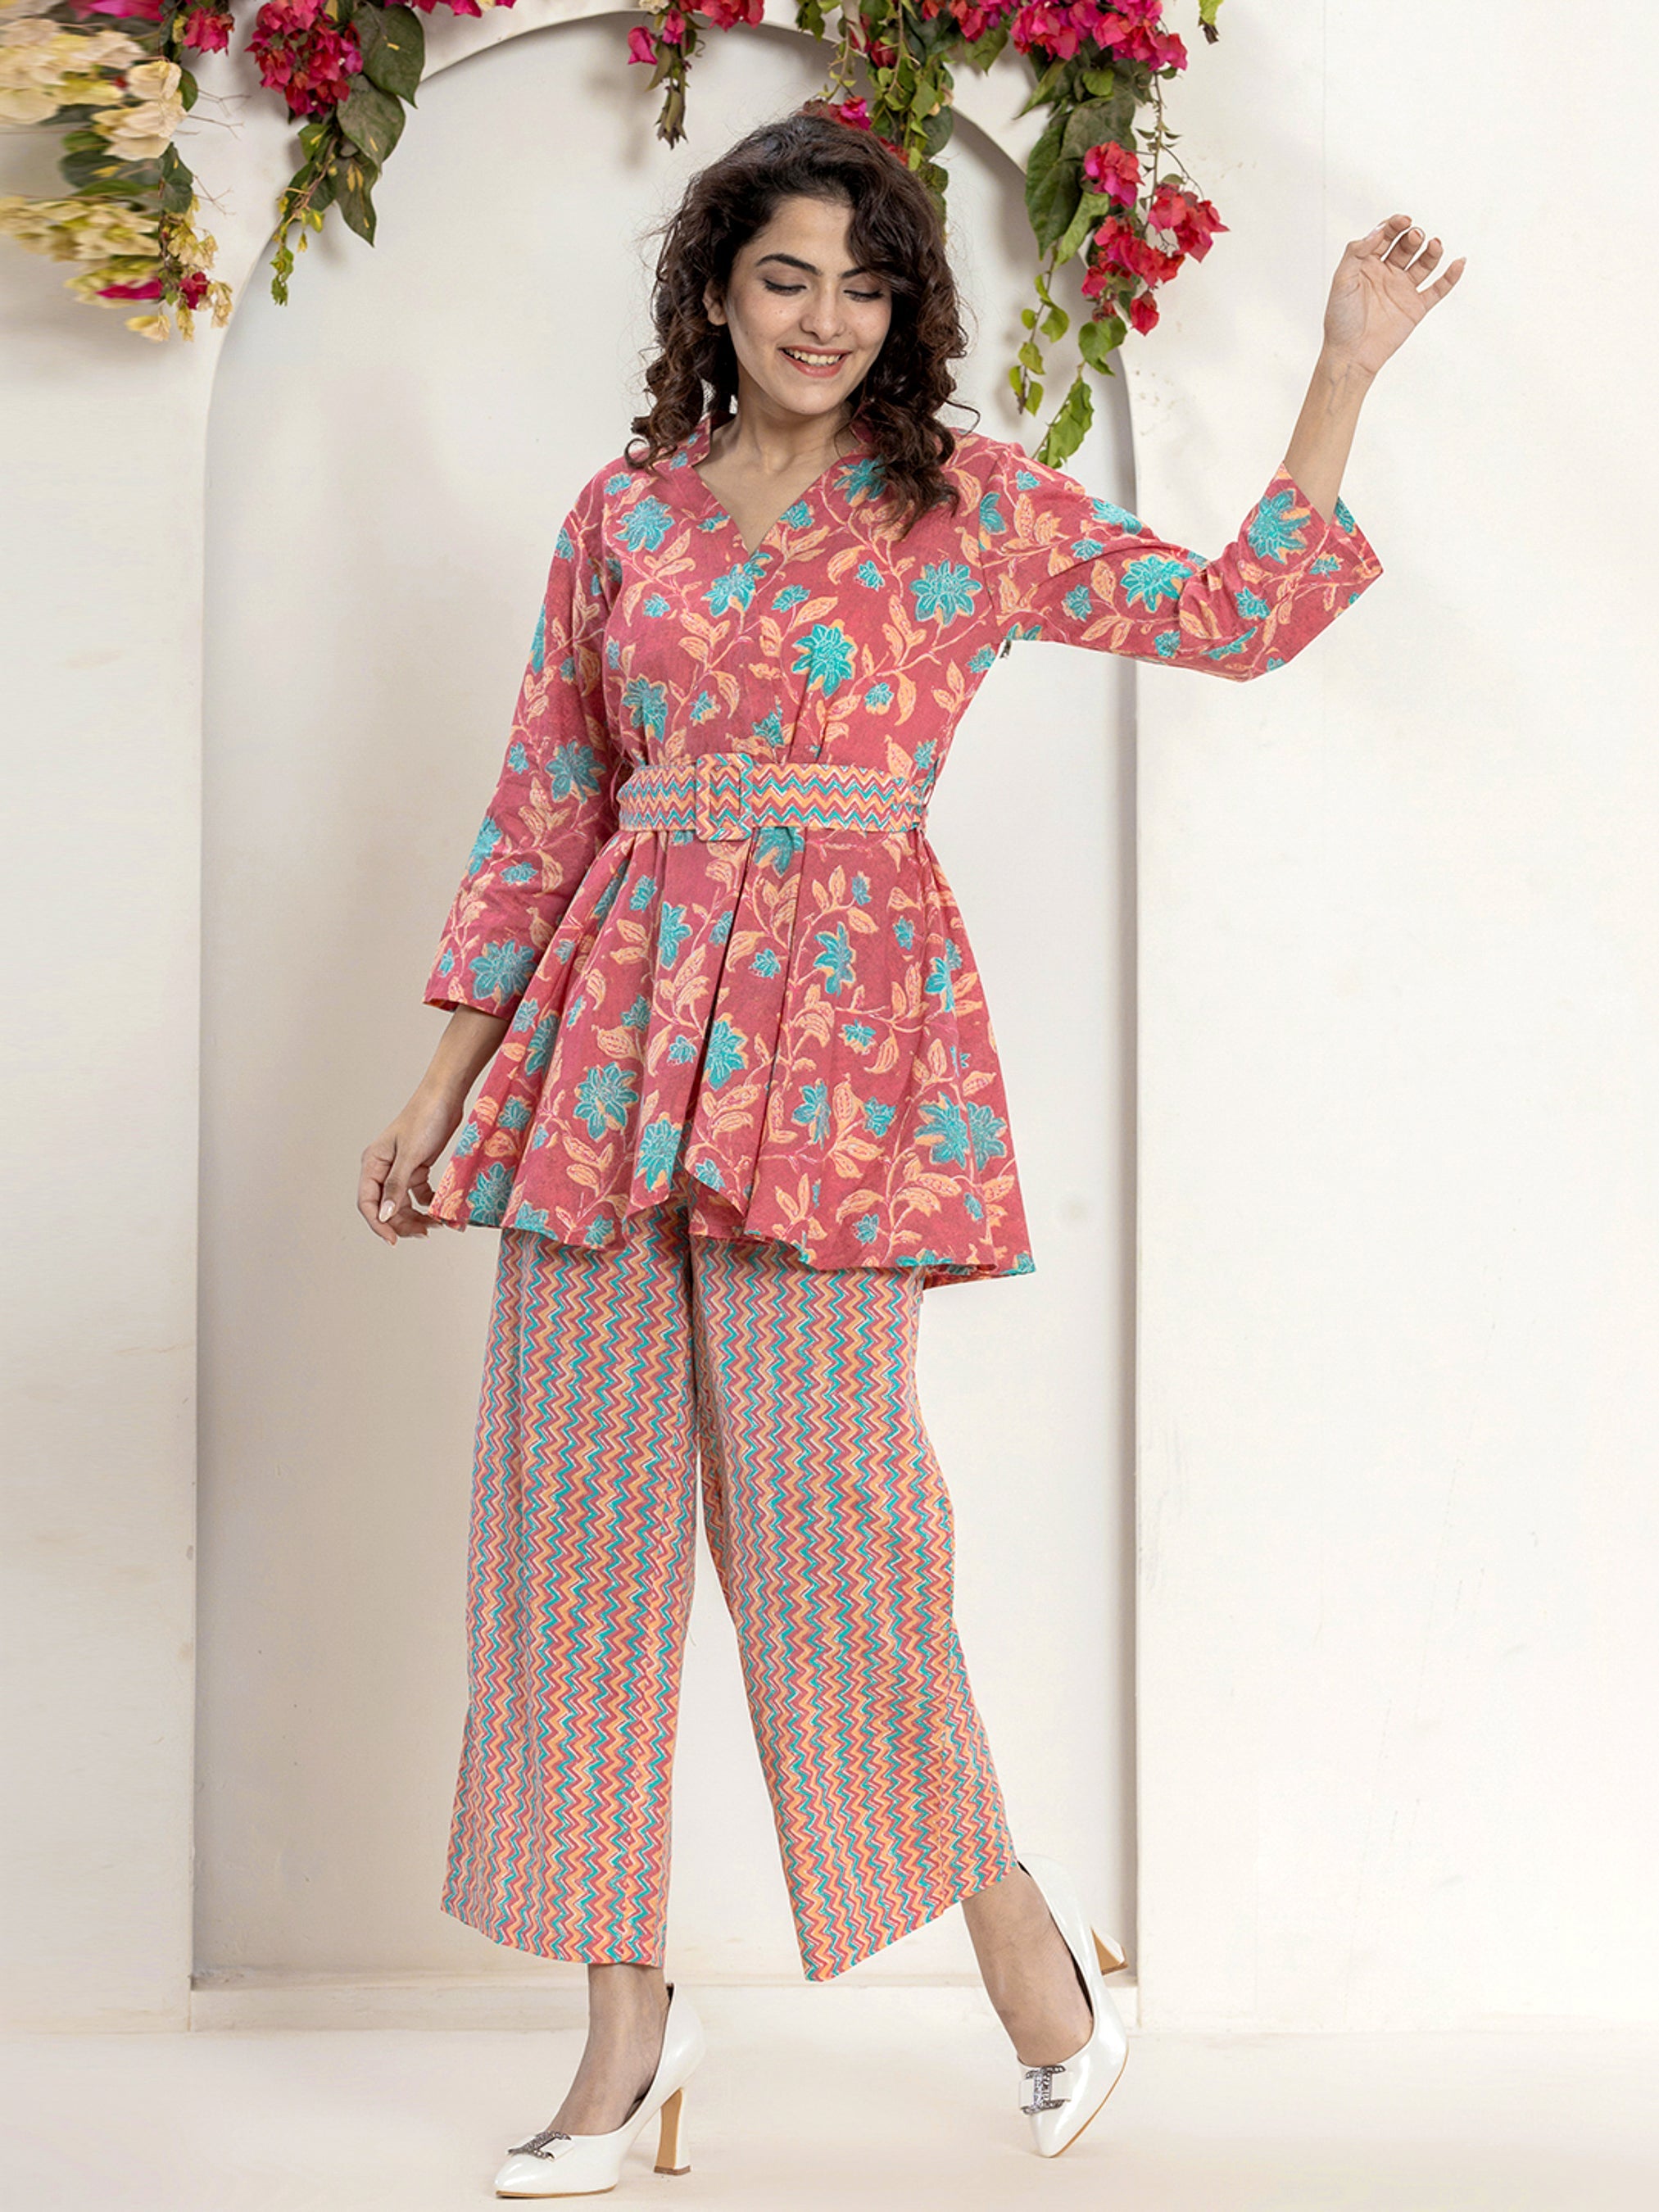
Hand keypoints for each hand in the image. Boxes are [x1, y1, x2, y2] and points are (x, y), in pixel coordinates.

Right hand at [358, 1086, 467, 1244]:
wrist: (446, 1096)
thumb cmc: (425, 1118)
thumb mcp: (410, 1155)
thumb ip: (397, 1186)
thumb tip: (384, 1215)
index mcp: (372, 1164)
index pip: (367, 1203)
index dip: (378, 1224)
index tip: (394, 1240)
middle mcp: (382, 1168)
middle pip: (385, 1207)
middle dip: (402, 1223)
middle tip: (423, 1232)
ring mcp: (400, 1168)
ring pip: (402, 1203)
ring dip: (416, 1216)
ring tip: (435, 1224)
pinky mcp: (418, 1166)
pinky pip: (418, 1193)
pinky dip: (428, 1204)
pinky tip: (439, 1209)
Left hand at [1322, 214, 1465, 379]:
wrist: (1350, 355)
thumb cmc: (1340, 320)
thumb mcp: (1341, 280)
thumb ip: (1356, 252)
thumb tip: (1377, 231)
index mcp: (1368, 264)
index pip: (1386, 235)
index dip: (1395, 224)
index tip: (1403, 221)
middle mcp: (1387, 273)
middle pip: (1407, 245)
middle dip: (1413, 237)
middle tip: (1415, 237)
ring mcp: (1403, 289)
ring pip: (1424, 263)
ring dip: (1432, 251)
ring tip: (1435, 245)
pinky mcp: (1416, 307)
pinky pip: (1438, 289)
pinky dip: (1451, 277)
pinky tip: (1459, 262)